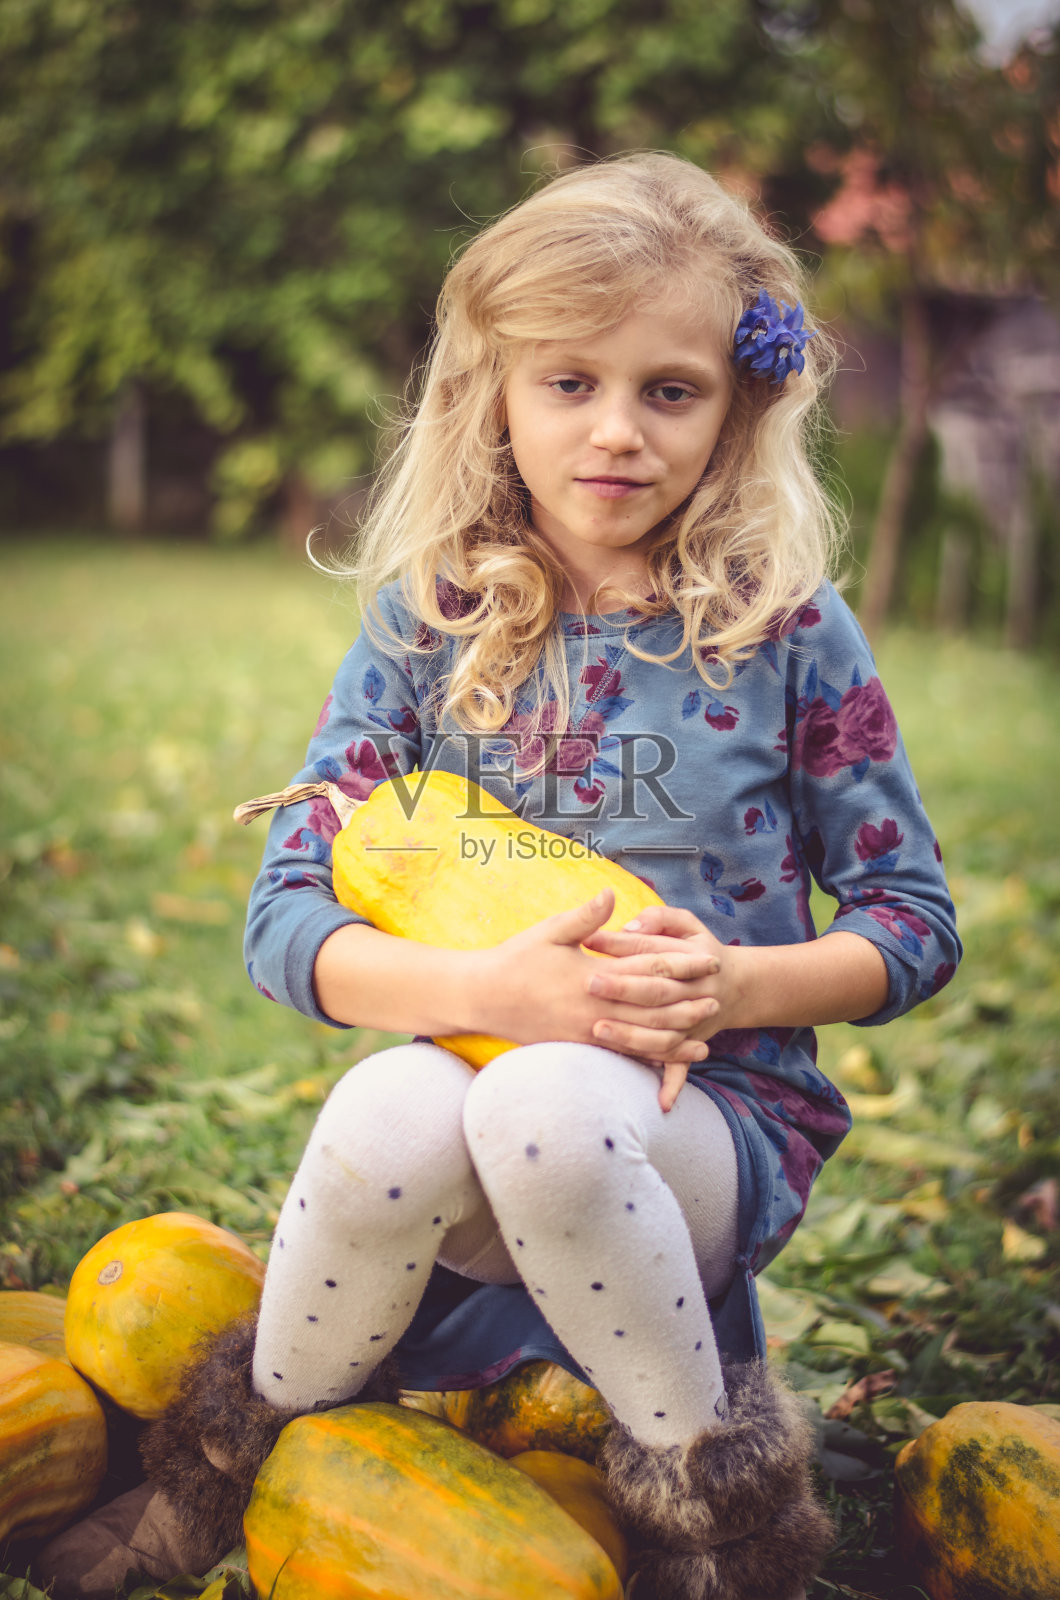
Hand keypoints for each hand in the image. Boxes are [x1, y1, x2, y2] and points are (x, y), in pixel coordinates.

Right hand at [476, 892, 721, 1111]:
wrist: (482, 998)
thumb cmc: (516, 960)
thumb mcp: (550, 932)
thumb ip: (585, 917)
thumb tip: (611, 893)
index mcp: (593, 975)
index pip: (647, 969)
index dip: (681, 965)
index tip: (707, 960)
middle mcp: (595, 1008)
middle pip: (653, 1009)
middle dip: (687, 1005)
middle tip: (716, 1000)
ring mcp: (587, 1032)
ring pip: (640, 1041)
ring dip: (674, 1040)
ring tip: (703, 1043)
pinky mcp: (578, 1048)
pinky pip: (618, 1058)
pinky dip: (645, 1062)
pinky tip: (663, 1065)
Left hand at [582, 903, 746, 1109]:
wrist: (736, 986)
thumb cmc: (698, 949)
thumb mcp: (686, 924)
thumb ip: (659, 919)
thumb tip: (631, 925)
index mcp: (692, 959)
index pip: (654, 953)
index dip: (623, 946)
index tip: (590, 940)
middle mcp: (696, 992)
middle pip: (657, 992)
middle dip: (623, 987)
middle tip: (589, 983)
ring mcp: (694, 1021)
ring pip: (665, 1032)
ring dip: (633, 1034)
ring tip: (599, 1030)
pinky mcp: (691, 1043)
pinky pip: (681, 1065)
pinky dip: (672, 1083)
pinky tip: (659, 1102)